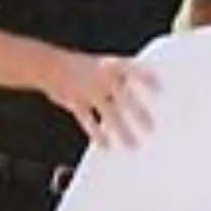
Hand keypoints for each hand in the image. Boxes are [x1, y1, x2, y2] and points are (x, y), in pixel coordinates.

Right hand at [42, 52, 158, 147]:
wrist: (49, 65)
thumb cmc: (81, 67)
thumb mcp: (102, 65)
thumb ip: (120, 77)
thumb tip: (138, 91)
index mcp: (112, 65)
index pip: (134, 69)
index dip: (147, 77)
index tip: (160, 88)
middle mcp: (103, 78)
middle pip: (124, 98)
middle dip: (138, 113)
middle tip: (151, 128)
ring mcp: (89, 91)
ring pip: (109, 114)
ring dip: (122, 130)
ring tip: (132, 145)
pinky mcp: (76, 103)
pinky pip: (88, 121)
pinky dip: (96, 134)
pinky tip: (105, 145)